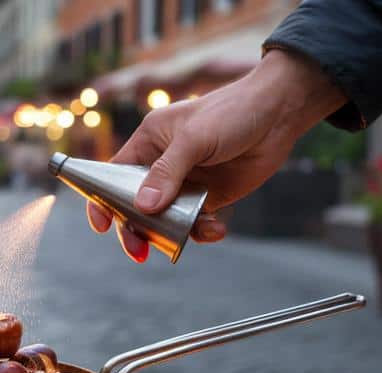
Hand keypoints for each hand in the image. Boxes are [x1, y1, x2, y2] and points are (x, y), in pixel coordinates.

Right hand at [88, 49, 346, 261]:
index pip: (112, 176)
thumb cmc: (232, 112)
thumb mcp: (195, 139)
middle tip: (139, 251)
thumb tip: (142, 208)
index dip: (102, 200)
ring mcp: (184, 184)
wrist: (279, 114)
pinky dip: (202, 231)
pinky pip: (194, 223)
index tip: (103, 224)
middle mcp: (161, 165)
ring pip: (163, 220)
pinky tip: (216, 229)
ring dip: (171, 235)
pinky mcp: (207, 197)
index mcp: (148, 143)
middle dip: (135, 230)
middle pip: (134, 206)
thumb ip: (167, 173)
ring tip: (185, 240)